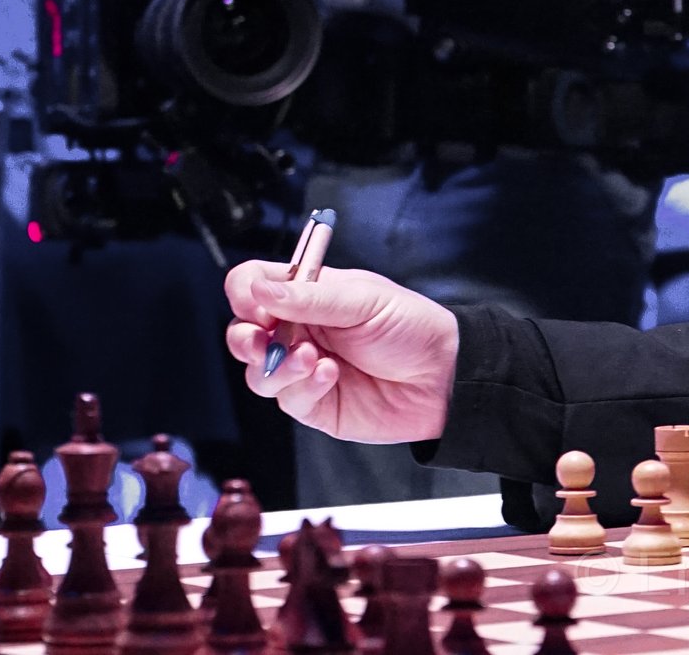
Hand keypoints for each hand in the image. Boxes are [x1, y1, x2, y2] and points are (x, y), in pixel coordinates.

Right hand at [224, 259, 460, 443]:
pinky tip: (330, 375)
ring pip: (257, 371)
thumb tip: (259, 289)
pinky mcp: (314, 403)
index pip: (255, 285)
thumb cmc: (412, 328)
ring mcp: (303, 368)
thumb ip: (310, 297)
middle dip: (245, 337)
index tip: (258, 304)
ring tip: (311, 358)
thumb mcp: (363, 300)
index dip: (247, 292)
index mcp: (309, 294)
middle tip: (264, 340)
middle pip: (243, 332)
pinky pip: (287, 398)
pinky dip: (303, 386)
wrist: (444, 378)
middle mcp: (300, 330)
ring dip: (277, 365)